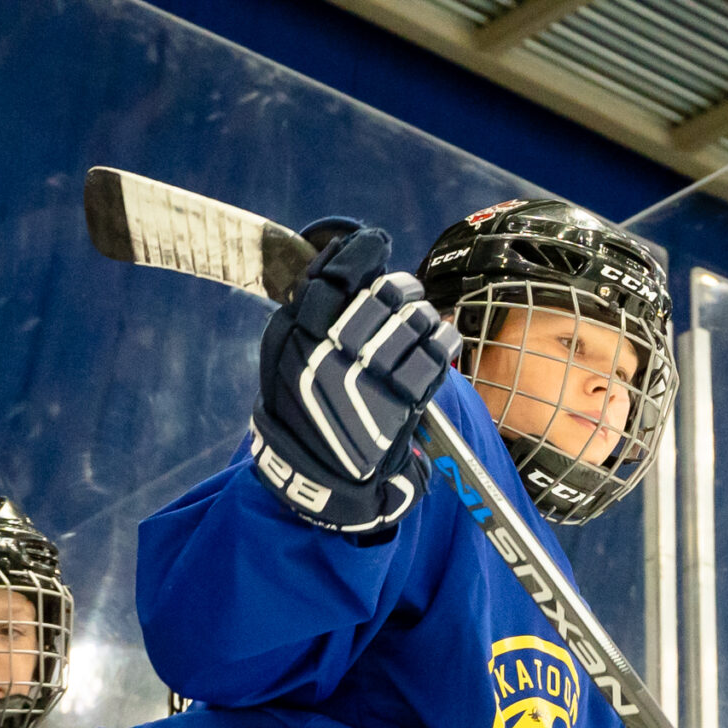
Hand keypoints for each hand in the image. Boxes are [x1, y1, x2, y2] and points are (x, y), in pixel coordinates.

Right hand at [252, 222, 461, 533]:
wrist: (314, 478)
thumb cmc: (300, 418)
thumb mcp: (284, 362)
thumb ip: (306, 319)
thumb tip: (338, 271)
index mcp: (298, 334)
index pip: (335, 273)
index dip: (360, 253)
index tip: (374, 247)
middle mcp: (331, 349)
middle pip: (380, 294)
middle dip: (399, 288)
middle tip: (404, 295)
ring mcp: (367, 374)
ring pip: (411, 320)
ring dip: (423, 315)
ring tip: (424, 323)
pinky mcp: (399, 400)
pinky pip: (433, 355)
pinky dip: (443, 341)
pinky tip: (442, 341)